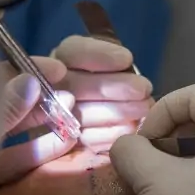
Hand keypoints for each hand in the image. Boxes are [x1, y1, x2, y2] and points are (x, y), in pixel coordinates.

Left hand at [0, 57, 77, 185]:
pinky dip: (40, 151)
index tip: (60, 70)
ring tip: (75, 117)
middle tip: (72, 97)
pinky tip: (68, 142)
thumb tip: (31, 80)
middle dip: (40, 97)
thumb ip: (0, 114)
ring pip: (15, 130)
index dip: (26, 69)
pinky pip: (15, 159)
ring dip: (45, 122)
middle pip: (7, 101)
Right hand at [52, 36, 152, 151]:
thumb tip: (126, 63)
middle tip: (143, 88)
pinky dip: (107, 134)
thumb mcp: (116, 65)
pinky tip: (130, 128)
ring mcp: (54, 116)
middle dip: (110, 86)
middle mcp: (51, 85)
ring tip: (143, 109)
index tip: (127, 59)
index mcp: (62, 58)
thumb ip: (115, 61)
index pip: (72, 51)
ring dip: (113, 111)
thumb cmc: (118, 81)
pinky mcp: (65, 143)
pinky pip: (82, 139)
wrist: (112, 124)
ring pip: (78, 113)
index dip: (99, 55)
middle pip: (73, 84)